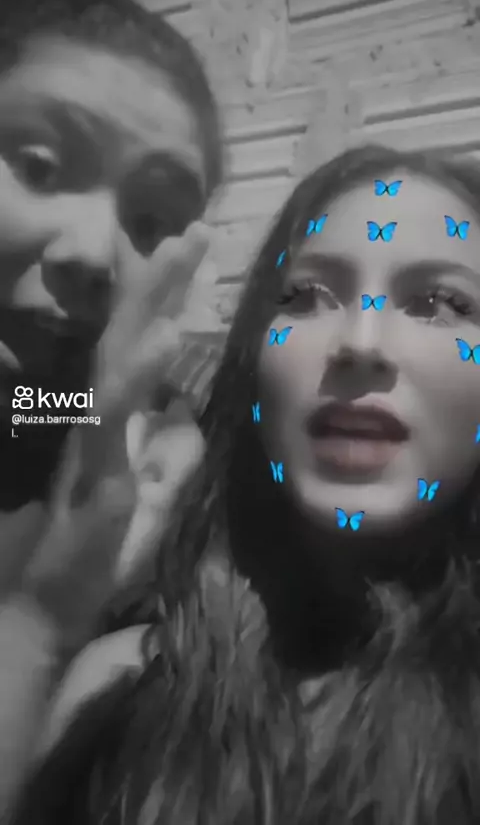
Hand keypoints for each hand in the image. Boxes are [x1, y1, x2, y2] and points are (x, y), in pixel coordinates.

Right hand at [22, 222, 211, 643]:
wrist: (41, 617)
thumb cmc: (90, 566)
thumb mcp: (148, 510)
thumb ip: (170, 464)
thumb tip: (188, 417)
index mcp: (114, 427)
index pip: (137, 354)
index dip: (163, 306)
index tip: (190, 259)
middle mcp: (100, 424)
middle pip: (129, 340)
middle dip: (162, 284)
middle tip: (195, 231)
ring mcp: (93, 445)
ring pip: (120, 362)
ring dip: (151, 306)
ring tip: (181, 255)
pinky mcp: (92, 475)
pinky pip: (116, 415)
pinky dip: (141, 373)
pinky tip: (168, 337)